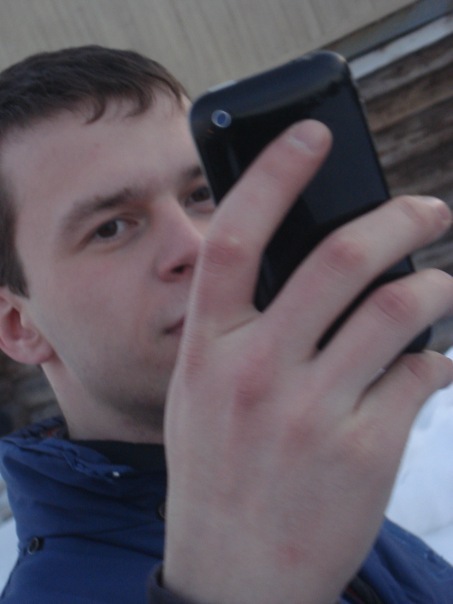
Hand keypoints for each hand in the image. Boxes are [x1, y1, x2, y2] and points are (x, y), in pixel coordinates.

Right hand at [164, 120, 452, 603]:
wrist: (234, 575)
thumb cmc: (215, 471)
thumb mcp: (200, 393)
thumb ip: (237, 331)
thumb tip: (302, 269)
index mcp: (207, 349)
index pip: (234, 238)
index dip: (273, 174)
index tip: (314, 135)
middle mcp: (255, 372)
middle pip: (338, 259)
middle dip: (399, 218)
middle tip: (427, 208)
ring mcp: (311, 412)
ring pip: (398, 309)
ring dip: (433, 283)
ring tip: (440, 283)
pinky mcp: (363, 451)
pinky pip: (421, 375)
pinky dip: (436, 359)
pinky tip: (432, 364)